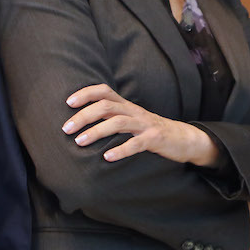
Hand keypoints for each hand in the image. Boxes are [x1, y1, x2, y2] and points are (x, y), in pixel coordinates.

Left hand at [64, 84, 219, 166]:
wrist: (183, 138)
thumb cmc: (150, 131)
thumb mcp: (131, 120)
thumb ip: (112, 117)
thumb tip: (83, 122)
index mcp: (127, 106)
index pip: (104, 91)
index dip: (86, 93)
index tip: (68, 103)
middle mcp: (134, 112)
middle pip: (106, 107)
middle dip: (84, 116)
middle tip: (66, 129)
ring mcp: (145, 125)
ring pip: (118, 123)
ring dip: (96, 132)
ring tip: (80, 142)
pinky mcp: (155, 139)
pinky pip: (136, 143)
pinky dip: (120, 150)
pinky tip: (107, 158)